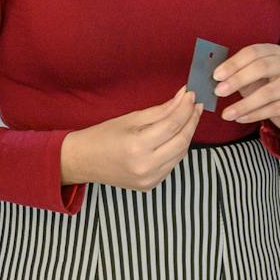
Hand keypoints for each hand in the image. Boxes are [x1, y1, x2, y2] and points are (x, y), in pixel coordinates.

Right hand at [61, 88, 202, 190]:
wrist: (83, 162)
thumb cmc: (102, 136)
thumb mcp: (130, 119)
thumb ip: (160, 110)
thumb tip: (183, 97)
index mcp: (137, 146)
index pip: (172, 124)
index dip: (185, 108)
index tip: (191, 94)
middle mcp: (146, 166)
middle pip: (182, 141)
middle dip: (192, 120)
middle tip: (196, 104)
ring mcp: (150, 179)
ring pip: (181, 154)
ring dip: (187, 134)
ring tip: (189, 117)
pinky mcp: (151, 185)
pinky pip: (172, 164)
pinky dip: (178, 148)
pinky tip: (177, 135)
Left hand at [214, 44, 279, 131]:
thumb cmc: (267, 86)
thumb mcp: (252, 77)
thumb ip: (237, 74)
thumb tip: (214, 79)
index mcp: (274, 51)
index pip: (253, 52)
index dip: (234, 63)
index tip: (216, 76)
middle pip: (262, 67)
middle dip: (238, 80)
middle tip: (219, 92)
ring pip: (269, 92)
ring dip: (244, 104)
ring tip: (227, 113)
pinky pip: (276, 108)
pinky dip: (256, 115)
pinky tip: (241, 118)